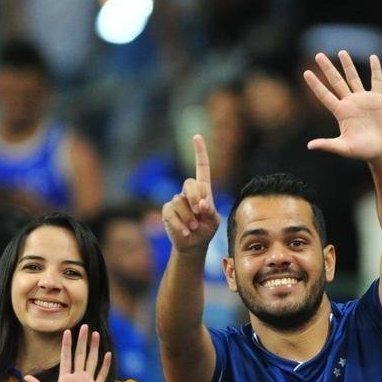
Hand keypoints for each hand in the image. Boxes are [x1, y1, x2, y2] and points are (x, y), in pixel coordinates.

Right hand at [162, 134, 220, 252]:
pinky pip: (171, 212)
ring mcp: (177, 201)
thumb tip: (200, 205)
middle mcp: (188, 192)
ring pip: (180, 201)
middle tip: (200, 211)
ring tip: (194, 227)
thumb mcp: (213, 220)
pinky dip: (180, 224)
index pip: (201, 167)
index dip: (199, 152)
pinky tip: (186, 232)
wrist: (194, 245)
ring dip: (190, 216)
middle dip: (195, 197)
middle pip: (189, 183)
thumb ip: (209, 210)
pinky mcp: (167, 211)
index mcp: (203, 190)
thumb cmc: (206, 230)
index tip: (196, 136)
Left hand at [303, 51, 381, 161]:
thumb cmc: (362, 151)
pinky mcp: (378, 99)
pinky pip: (376, 81)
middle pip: (336, 82)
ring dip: (348, 65)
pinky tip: (374, 57)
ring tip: (342, 52)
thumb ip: (328, 145)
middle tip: (318, 55)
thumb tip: (309, 146)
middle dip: (328, 68)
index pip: (324, 95)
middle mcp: (350, 103)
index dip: (315, 85)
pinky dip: (376, 69)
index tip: (306, 72)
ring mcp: (363, 99)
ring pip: (354, 78)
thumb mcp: (344, 148)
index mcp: (340, 112)